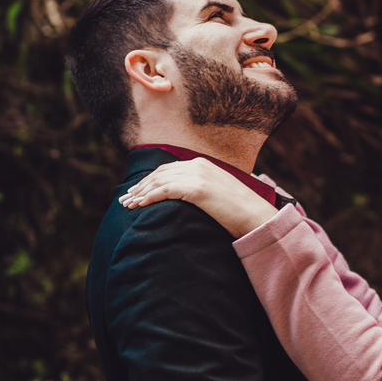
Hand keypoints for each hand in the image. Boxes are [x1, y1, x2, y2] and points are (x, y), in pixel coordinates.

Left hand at [119, 158, 278, 237]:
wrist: (256, 216)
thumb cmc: (239, 211)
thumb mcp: (217, 193)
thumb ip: (201, 189)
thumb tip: (184, 198)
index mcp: (202, 164)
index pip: (168, 169)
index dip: (149, 180)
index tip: (136, 191)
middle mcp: (198, 166)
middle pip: (160, 173)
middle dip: (140, 186)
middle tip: (126, 199)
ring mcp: (198, 176)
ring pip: (159, 181)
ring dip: (141, 193)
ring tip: (128, 204)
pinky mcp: (197, 189)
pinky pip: (165, 190)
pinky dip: (149, 197)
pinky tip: (140, 204)